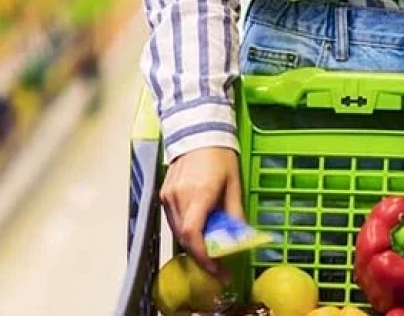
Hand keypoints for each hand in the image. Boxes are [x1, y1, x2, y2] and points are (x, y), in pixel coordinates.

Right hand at [161, 146, 244, 279]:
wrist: (199, 132)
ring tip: (212, 249)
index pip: (193, 234)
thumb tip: (240, 241)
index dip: (204, 257)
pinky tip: (200, 230)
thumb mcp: (235, 184)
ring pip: (178, 232)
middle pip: (185, 238)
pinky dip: (187, 231)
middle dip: (202, 256)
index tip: (218, 270)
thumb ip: (235, 215)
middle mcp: (179, 196)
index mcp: (199, 193)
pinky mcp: (164, 195)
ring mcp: (168, 196)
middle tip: (219, 266)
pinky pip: (174, 221)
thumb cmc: (220, 156)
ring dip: (195, 245)